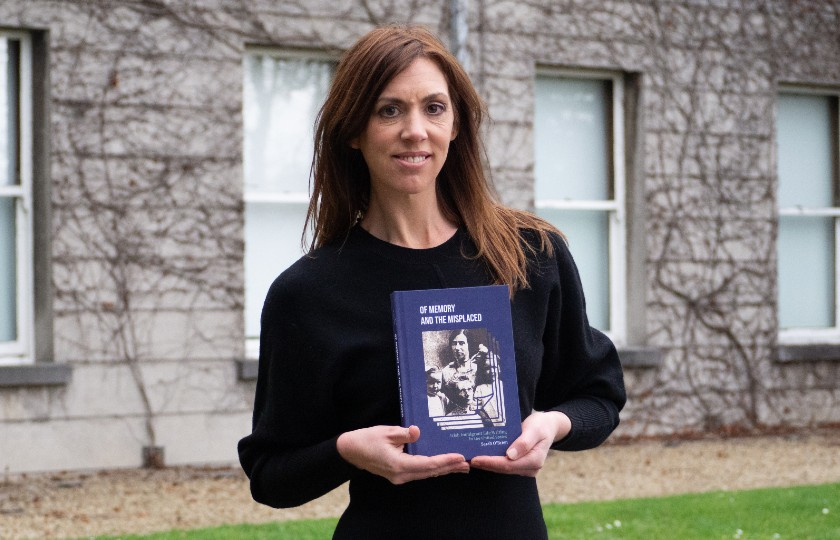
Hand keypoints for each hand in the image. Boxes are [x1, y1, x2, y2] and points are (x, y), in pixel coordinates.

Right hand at [336, 425, 469, 483]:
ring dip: (442, 469)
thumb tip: (417, 431)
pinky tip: (441, 466)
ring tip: (460, 466)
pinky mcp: (398, 474)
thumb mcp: (386, 432)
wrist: (349, 450)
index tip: (460, 457)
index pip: (428, 464)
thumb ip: (404, 433)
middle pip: (430, 472)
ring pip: (425, 474)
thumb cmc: (366, 439)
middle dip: (449, 467)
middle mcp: (401, 475)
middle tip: (467, 464)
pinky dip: (432, 469)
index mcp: (399, 465)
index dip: (445, 461)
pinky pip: (419, 472)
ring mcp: (399, 476)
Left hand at [469, 411, 570, 476]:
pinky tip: (480, 457)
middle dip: (485, 465)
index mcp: (534, 460)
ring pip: (502, 468)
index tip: (476, 459)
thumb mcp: (535, 429)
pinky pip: (504, 465)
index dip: (491, 462)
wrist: (548, 426)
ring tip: (469, 459)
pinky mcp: (520, 465)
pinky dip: (492, 461)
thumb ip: (524, 442)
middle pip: (503, 468)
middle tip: (467, 459)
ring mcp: (525, 468)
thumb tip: (511, 455)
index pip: (508, 464)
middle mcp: (530, 468)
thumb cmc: (541, 425)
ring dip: (486, 464)